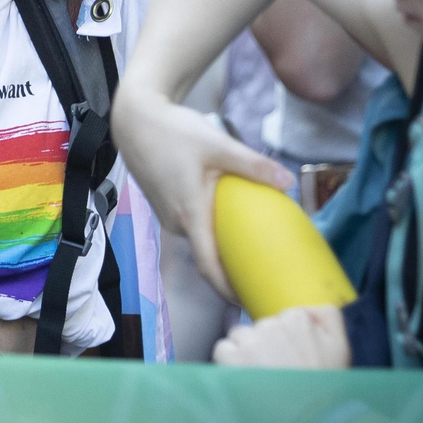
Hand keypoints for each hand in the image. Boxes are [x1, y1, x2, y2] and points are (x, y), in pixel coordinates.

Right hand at [110, 87, 293, 302]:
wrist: (134, 120)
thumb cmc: (173, 132)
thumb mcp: (218, 145)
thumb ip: (252, 165)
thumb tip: (288, 181)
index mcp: (189, 214)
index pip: (208, 266)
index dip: (227, 289)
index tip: (248, 302)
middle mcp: (176, 222)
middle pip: (206, 254)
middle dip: (230, 266)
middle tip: (261, 268)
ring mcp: (166, 216)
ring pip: (198, 237)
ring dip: (219, 244)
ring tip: (248, 243)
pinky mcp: (163, 205)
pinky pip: (190, 225)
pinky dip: (208, 228)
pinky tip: (226, 216)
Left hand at [213, 305, 349, 368]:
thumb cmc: (324, 388)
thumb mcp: (340, 347)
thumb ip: (328, 316)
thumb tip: (310, 305)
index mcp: (298, 320)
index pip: (283, 319)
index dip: (286, 340)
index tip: (292, 358)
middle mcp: (272, 325)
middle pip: (260, 327)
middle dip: (266, 346)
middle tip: (278, 372)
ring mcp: (250, 341)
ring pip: (239, 336)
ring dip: (246, 353)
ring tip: (262, 378)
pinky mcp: (231, 357)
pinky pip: (223, 350)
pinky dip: (229, 364)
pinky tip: (245, 380)